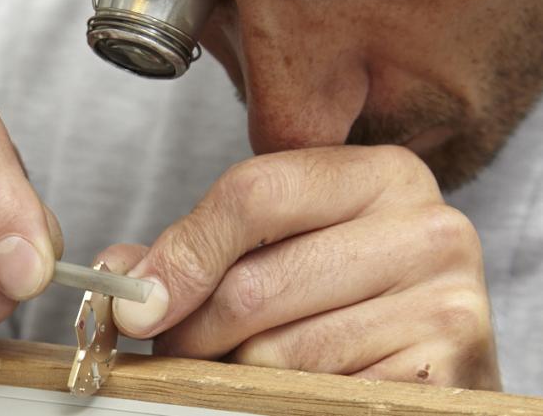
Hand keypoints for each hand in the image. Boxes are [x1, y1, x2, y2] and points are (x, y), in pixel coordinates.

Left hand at [103, 145, 499, 389]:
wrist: (431, 353)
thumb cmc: (348, 295)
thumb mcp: (283, 247)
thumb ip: (202, 250)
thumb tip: (122, 278)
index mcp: (380, 175)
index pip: (252, 195)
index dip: (182, 256)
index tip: (137, 308)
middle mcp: (425, 227)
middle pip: (253, 285)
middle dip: (195, 332)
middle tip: (180, 350)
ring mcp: (445, 300)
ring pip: (276, 353)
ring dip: (236, 372)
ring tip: (244, 365)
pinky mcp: (447, 371)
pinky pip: (317, 396)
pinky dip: (284, 400)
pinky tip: (294, 388)